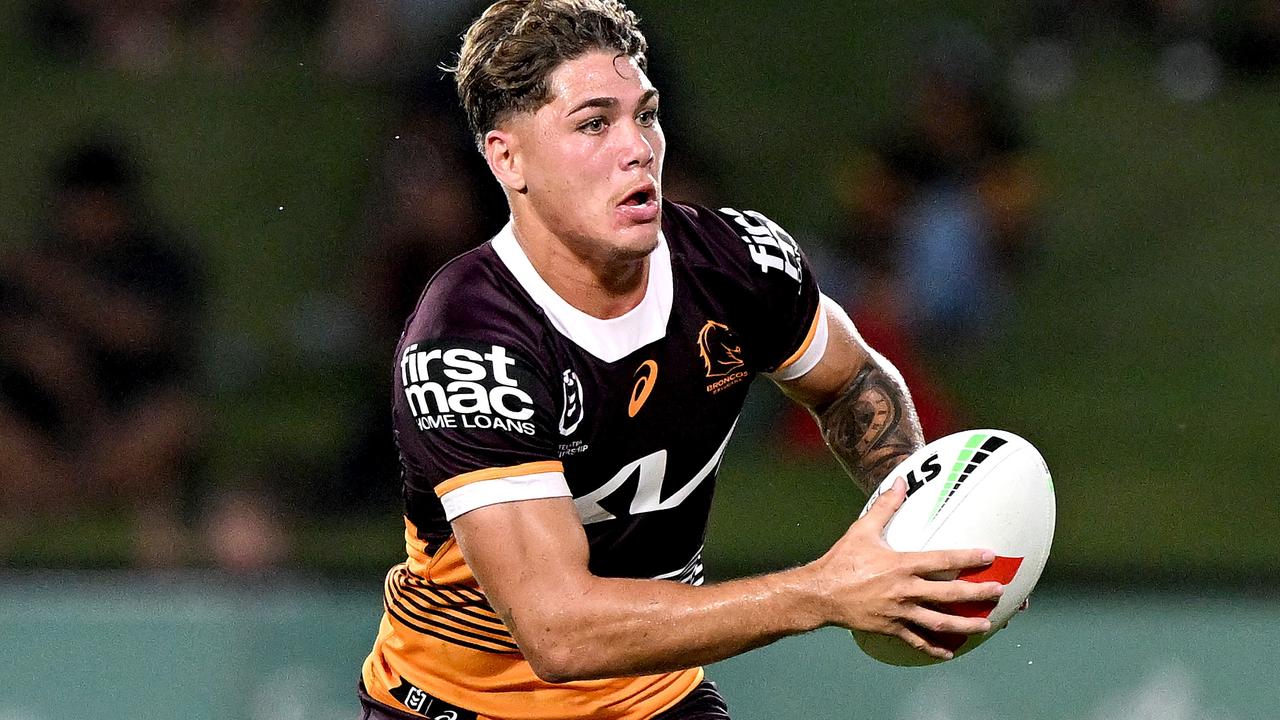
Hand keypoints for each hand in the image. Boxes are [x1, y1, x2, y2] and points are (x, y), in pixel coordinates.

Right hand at [808, 477, 1004, 659]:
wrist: (820, 594)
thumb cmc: (841, 560)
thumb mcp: (863, 529)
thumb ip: (886, 506)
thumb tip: (900, 482)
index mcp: (901, 564)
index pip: (943, 561)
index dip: (969, 558)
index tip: (990, 556)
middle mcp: (905, 590)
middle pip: (949, 595)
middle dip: (977, 594)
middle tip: (998, 592)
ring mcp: (899, 612)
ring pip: (939, 622)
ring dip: (965, 625)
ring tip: (985, 625)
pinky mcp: (891, 628)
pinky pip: (917, 641)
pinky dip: (934, 649)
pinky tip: (949, 653)